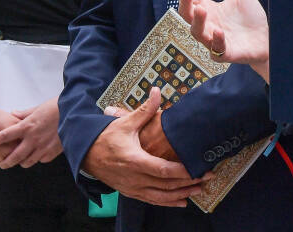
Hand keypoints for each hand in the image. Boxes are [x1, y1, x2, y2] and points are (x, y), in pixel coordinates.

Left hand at [0, 98, 62, 167]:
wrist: (77, 112)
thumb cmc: (58, 107)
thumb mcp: (38, 108)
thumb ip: (24, 114)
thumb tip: (13, 113)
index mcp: (27, 126)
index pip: (5, 135)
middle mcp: (33, 138)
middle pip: (14, 156)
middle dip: (6, 162)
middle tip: (2, 164)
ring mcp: (43, 146)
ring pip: (27, 161)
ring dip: (22, 162)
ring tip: (21, 161)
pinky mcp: (53, 151)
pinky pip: (42, 160)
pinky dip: (39, 159)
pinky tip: (39, 155)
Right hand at [81, 87, 206, 206]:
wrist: (86, 154)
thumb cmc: (106, 138)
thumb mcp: (125, 122)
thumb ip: (145, 109)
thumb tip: (156, 91)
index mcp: (135, 161)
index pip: (163, 170)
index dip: (183, 172)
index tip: (199, 169)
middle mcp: (134, 178)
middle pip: (166, 185)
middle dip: (188, 182)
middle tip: (207, 177)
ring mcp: (132, 188)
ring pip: (161, 196)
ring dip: (181, 194)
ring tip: (200, 190)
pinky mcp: (131, 192)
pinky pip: (152, 200)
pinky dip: (168, 202)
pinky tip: (182, 201)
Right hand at [175, 0, 269, 80]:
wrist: (267, 39)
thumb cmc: (250, 19)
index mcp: (209, 9)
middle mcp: (208, 24)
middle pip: (188, 15)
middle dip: (186, 3)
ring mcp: (215, 40)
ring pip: (198, 33)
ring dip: (198, 22)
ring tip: (201, 8)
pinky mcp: (226, 53)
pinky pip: (217, 51)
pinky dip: (217, 41)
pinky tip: (219, 31)